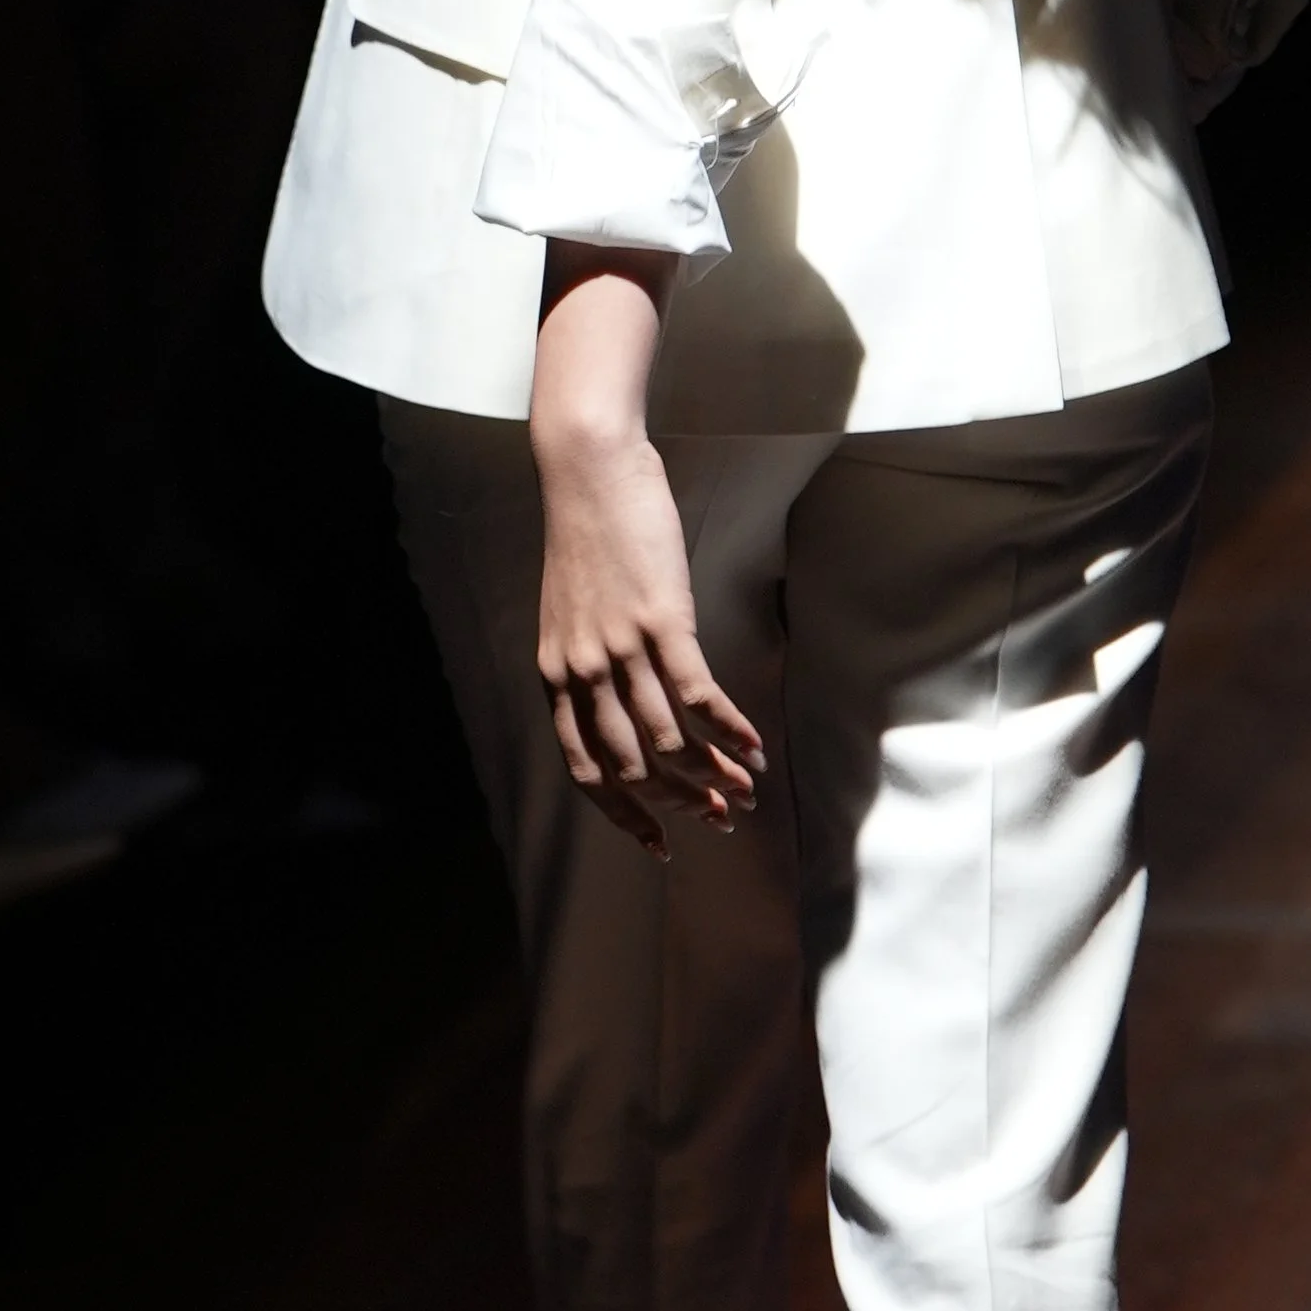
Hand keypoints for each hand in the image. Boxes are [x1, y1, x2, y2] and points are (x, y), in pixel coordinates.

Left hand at [532, 424, 764, 861]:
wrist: (588, 469)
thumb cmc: (585, 533)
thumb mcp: (570, 613)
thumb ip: (588, 662)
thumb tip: (624, 703)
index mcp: (555, 676)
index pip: (586, 770)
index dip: (626, 814)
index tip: (659, 841)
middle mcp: (583, 673)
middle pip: (634, 767)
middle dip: (682, 802)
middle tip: (722, 817)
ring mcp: (622, 649)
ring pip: (670, 741)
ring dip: (715, 774)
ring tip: (747, 788)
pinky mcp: (661, 621)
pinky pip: (698, 696)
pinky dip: (729, 729)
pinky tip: (754, 745)